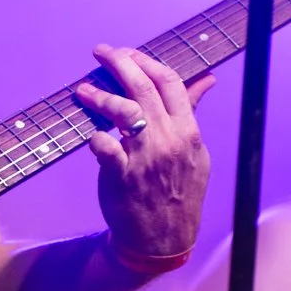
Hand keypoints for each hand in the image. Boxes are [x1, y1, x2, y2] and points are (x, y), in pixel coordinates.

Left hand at [73, 46, 211, 260]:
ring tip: (83, 90)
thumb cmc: (178, 192)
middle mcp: (168, 140)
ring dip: (100, 95)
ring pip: (123, 111)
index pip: (170, 83)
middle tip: (101, 52)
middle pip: (143, 88)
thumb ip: (192, 113)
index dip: (146, 61)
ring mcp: (145, 158)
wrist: (164, 239)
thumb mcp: (194, 152)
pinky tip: (90, 134)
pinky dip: (95, 136)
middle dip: (120, 63)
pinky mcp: (122, 176)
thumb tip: (206, 79)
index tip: (128, 52)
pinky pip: (104, 146)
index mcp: (187, 131)